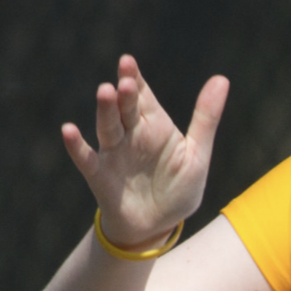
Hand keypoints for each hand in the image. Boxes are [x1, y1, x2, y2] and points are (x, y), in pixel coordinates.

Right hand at [61, 54, 229, 246]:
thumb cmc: (178, 190)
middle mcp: (131, 134)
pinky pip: (86, 159)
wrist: (158, 227)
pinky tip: (68, 131)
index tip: (128, 62)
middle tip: (123, 80)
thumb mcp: (197, 154)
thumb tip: (222, 79)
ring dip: (105, 110)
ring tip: (105, 92)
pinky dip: (77, 146)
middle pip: (124, 108)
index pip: (142, 95)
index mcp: (154, 125)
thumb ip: (206, 118)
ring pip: (107, 127)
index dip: (134, 79)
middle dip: (123, 93)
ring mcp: (114, 153)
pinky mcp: (100, 176)